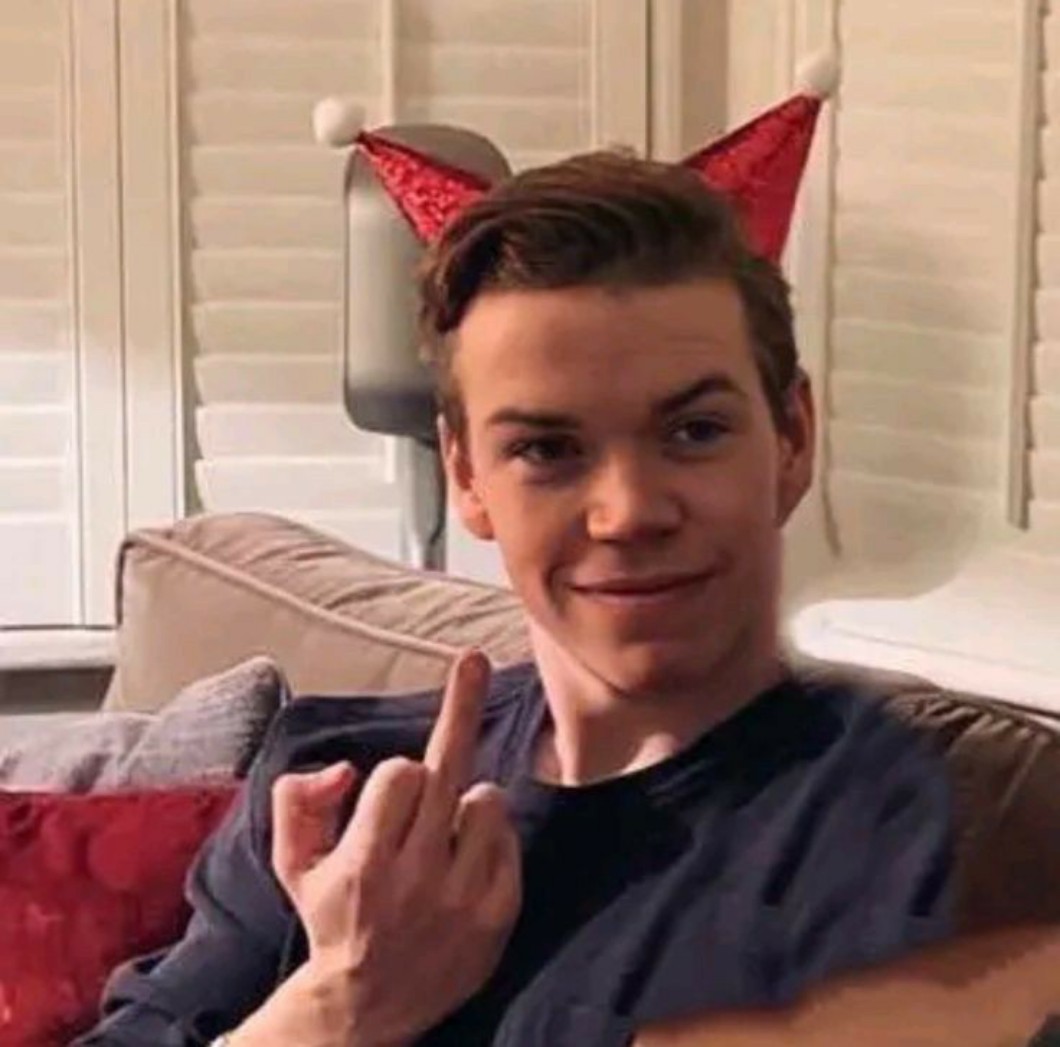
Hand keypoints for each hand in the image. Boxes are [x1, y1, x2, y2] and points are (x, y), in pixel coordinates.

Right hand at [270, 650, 521, 1046]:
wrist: (367, 1009)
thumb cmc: (331, 917)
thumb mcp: (293, 863)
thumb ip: (296, 800)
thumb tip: (345, 768)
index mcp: (364, 863)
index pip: (400, 774)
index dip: (396, 772)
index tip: (393, 783)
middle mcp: (417, 879)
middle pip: (449, 772)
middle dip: (459, 706)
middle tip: (470, 658)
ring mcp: (463, 900)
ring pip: (488, 801)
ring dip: (468, 802)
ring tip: (445, 832)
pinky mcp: (497, 916)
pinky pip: (510, 840)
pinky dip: (492, 836)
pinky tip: (466, 859)